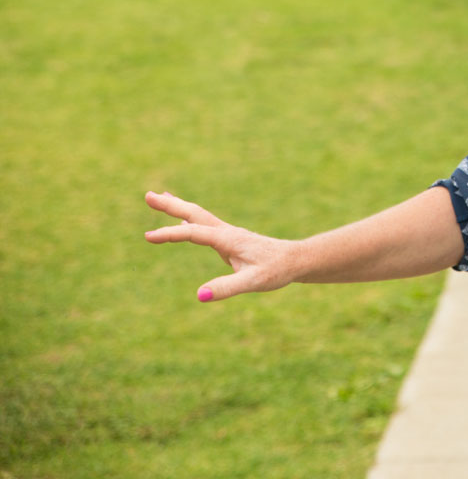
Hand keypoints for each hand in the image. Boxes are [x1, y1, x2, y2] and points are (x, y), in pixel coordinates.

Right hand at [143, 191, 298, 301]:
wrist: (296, 260)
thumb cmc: (277, 271)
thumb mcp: (254, 282)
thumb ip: (227, 288)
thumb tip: (200, 295)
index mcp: (228, 239)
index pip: (193, 233)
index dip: (170, 234)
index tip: (148, 236)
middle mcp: (227, 232)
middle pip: (194, 214)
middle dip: (170, 205)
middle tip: (148, 195)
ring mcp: (229, 234)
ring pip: (199, 216)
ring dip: (178, 208)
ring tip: (160, 197)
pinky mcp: (231, 239)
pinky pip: (205, 225)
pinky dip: (190, 218)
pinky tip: (184, 220)